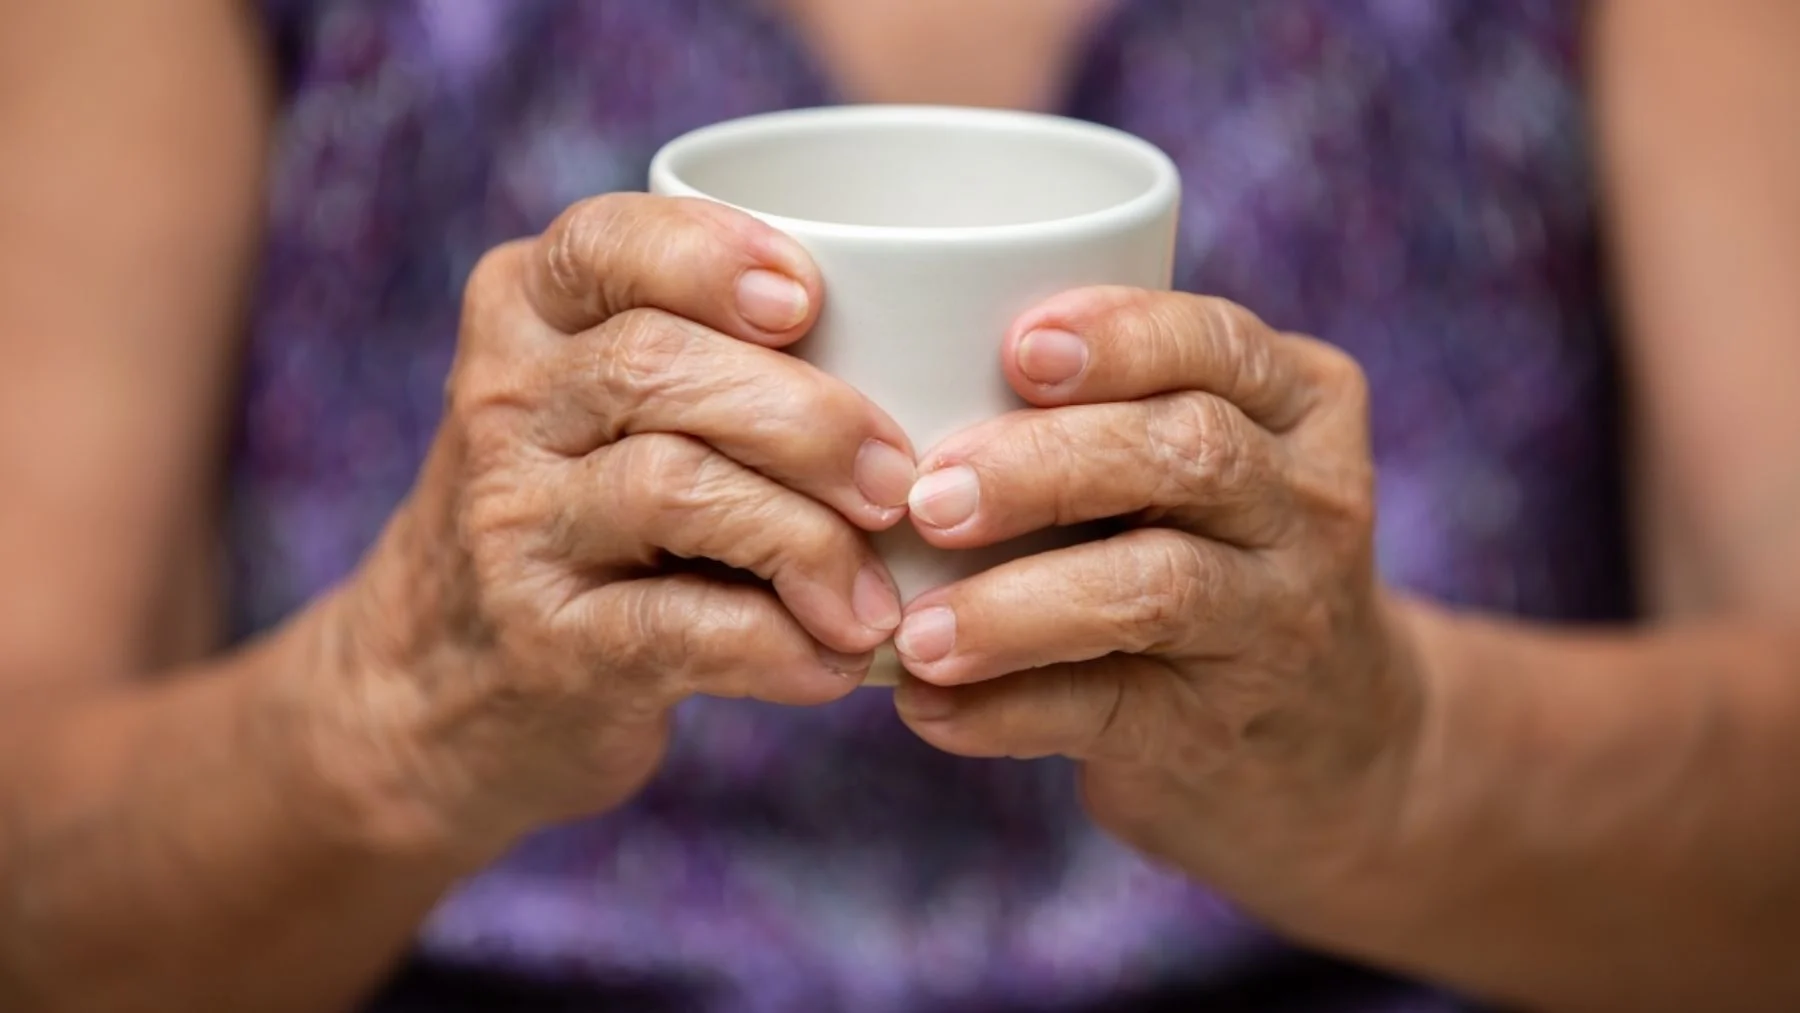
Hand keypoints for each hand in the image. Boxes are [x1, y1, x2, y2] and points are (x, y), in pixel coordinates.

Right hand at [310, 194, 915, 851]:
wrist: (436, 678)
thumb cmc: (582, 509)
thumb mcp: (596, 402)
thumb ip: (705, 353)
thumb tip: (920, 365)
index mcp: (525, 313)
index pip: (607, 241)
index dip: (715, 256)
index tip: (810, 300)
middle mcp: (503, 404)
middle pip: (661, 366)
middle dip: (810, 419)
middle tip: (902, 479)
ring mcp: (513, 525)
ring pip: (675, 487)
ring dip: (811, 542)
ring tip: (876, 599)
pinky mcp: (542, 642)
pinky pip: (680, 625)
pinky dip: (780, 645)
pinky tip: (834, 662)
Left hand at [889, 286, 1421, 927]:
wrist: (1327, 737)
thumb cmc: (1210, 549)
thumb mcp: (1211, 458)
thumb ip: (1111, 406)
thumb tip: (902, 373)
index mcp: (1300, 405)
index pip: (1220, 343)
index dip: (1122, 339)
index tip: (1018, 348)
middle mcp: (1306, 505)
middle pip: (1190, 454)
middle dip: (1047, 465)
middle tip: (930, 497)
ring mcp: (1276, 621)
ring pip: (1158, 589)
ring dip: (1020, 606)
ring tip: (918, 632)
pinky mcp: (1219, 727)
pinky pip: (1108, 709)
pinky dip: (1005, 708)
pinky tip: (927, 706)